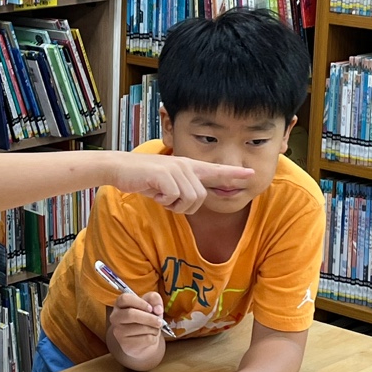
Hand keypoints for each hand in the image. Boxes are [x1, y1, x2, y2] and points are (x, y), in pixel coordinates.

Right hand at [108, 154, 251, 214]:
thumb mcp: (167, 183)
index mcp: (188, 166)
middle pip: (200, 197)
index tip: (251, 173)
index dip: (233, 173)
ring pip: (189, 199)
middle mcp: (185, 165)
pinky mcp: (165, 175)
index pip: (216, 170)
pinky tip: (152, 190)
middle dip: (184, 206)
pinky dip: (162, 201)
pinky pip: (174, 198)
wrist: (119, 168)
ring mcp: (176, 169)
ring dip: (173, 204)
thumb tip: (193, 200)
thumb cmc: (142, 177)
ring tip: (159, 193)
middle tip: (166, 199)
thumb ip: (183, 188)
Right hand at [109, 291, 166, 355]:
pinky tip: (151, 337)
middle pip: (131, 314)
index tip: (150, 308)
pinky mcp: (125, 344)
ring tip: (155, 329)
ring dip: (153, 329)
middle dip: (149, 318)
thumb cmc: (146, 319)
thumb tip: (158, 308)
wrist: (143, 341)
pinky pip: (144, 339)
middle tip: (160, 322)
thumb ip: (155, 299)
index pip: (125, 299)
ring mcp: (118, 331)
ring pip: (140, 328)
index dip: (140, 302)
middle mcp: (115, 317)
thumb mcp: (151, 305)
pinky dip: (153, 338)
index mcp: (120, 304)